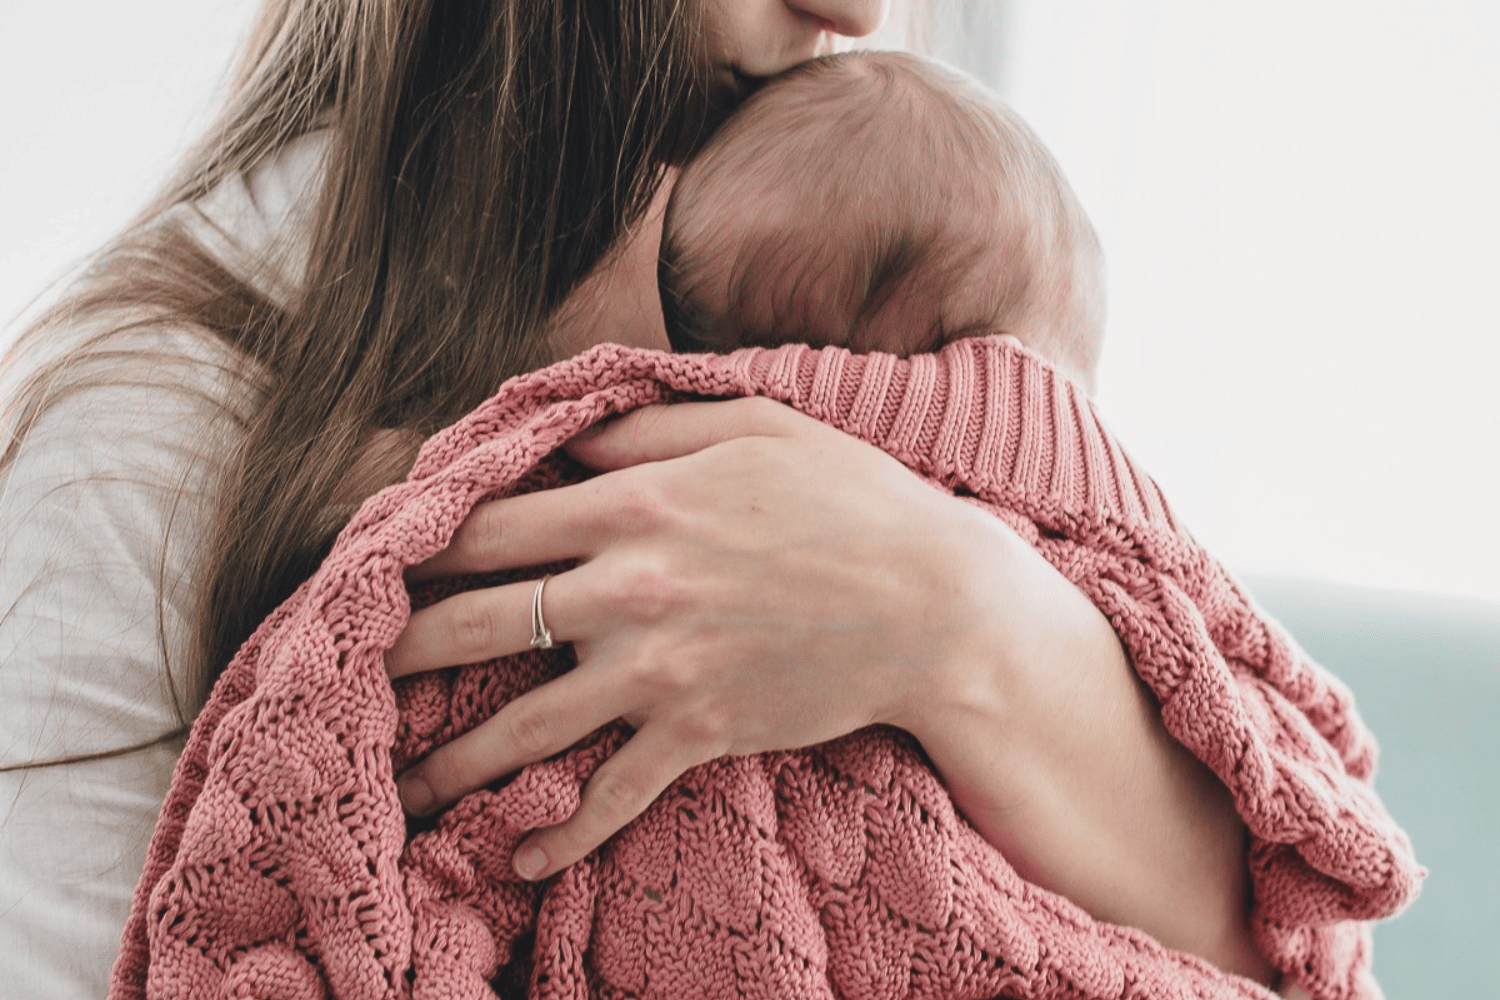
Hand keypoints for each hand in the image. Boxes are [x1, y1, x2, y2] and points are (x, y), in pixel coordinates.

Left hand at [385, 396, 1013, 879]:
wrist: (936, 603)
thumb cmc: (849, 498)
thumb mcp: (751, 426)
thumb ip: (646, 428)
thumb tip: (566, 437)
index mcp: (635, 503)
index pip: (491, 523)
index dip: (417, 540)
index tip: (371, 562)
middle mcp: (630, 588)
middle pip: (481, 620)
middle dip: (400, 647)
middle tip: (345, 671)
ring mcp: (660, 669)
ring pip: (527, 722)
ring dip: (452, 762)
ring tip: (397, 792)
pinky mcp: (699, 732)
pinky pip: (613, 792)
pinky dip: (565, 833)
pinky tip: (522, 858)